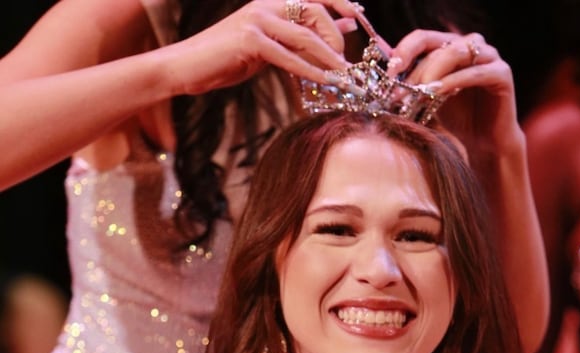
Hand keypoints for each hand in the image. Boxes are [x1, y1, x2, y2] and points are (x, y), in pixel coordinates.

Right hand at [161, 1, 358, 97]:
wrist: (187, 66)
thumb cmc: (226, 58)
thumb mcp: (268, 45)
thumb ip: (299, 36)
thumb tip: (339, 28)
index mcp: (271, 1)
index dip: (340, 3)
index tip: (359, 20)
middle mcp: (266, 3)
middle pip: (315, 10)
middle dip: (336, 38)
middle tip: (345, 64)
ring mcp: (257, 19)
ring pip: (305, 34)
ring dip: (329, 59)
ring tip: (345, 78)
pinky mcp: (250, 40)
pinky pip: (289, 57)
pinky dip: (310, 71)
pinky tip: (324, 83)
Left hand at [386, 30, 519, 156]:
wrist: (483, 145)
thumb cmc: (453, 122)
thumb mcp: (426, 100)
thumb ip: (411, 84)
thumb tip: (381, 77)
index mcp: (450, 47)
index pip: (423, 38)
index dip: (404, 50)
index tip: (389, 72)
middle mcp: (470, 46)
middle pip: (439, 46)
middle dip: (417, 70)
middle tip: (400, 92)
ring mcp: (489, 57)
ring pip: (457, 52)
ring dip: (434, 71)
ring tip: (419, 92)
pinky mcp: (502, 73)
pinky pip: (476, 71)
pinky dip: (455, 81)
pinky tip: (438, 94)